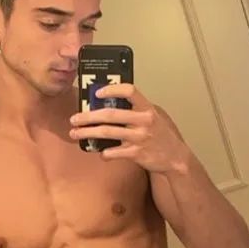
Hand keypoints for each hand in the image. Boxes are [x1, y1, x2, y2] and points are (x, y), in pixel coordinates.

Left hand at [69, 85, 191, 173]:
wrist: (174, 157)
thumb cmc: (159, 135)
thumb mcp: (152, 117)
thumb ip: (134, 110)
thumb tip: (107, 104)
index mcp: (147, 108)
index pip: (129, 91)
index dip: (111, 90)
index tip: (97, 93)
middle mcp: (143, 120)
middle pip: (110, 114)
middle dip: (88, 116)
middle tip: (74, 119)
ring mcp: (140, 137)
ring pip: (107, 133)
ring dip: (87, 133)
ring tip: (75, 133)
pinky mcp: (137, 153)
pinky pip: (114, 152)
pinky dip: (104, 153)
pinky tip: (100, 153)